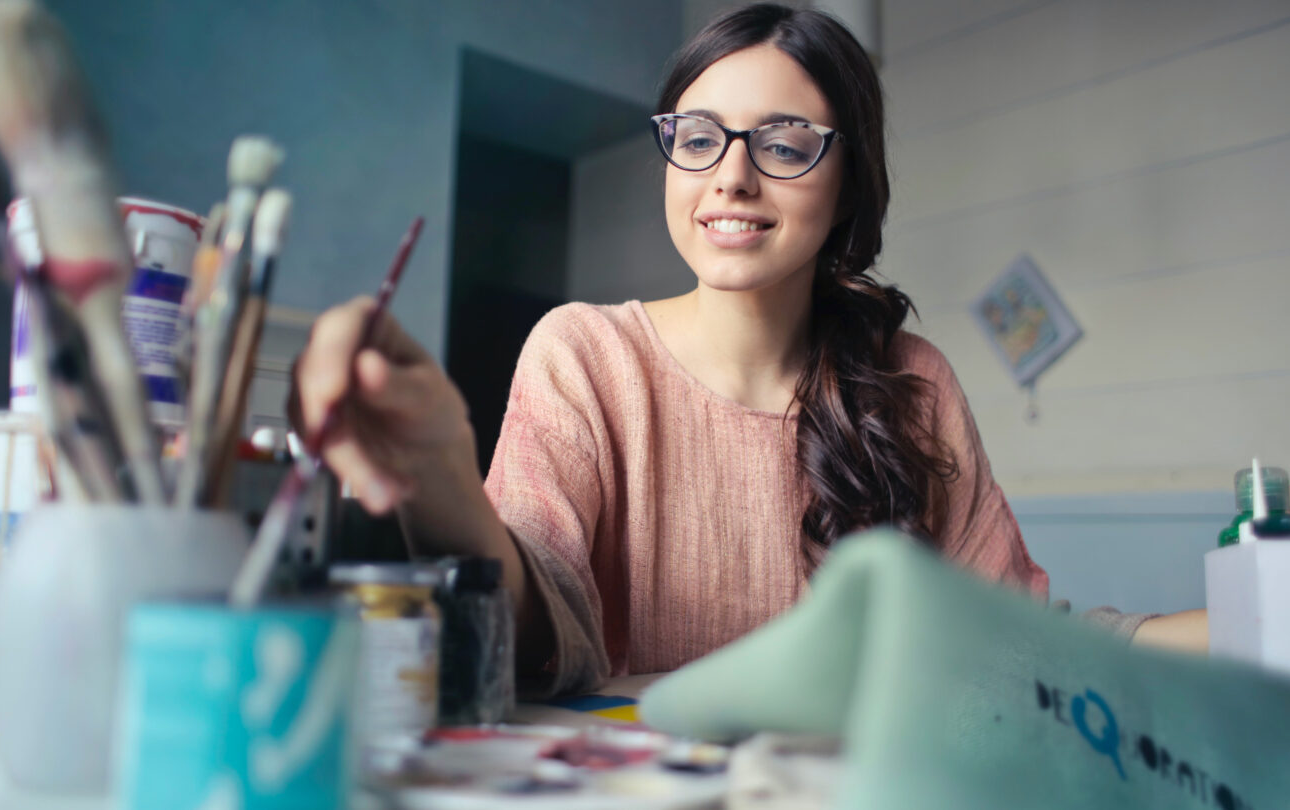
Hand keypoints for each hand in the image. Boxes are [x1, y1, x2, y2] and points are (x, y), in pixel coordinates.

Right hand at [290, 296, 473, 513]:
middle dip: (334, 427)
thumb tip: (366, 366)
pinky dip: (348, 475)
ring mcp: (313, 388)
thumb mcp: (426, 394)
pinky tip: (383, 490)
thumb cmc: (430, 406)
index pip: (337, 328)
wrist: (424, 449)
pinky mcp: (308, 424)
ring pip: (310, 422)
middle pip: (312, 378)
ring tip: (387, 493)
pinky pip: (315, 450)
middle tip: (357, 465)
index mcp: (364, 323)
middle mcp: (329, 350)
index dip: (329, 358)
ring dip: (347, 463)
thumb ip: (397, 383)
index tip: (333, 393)